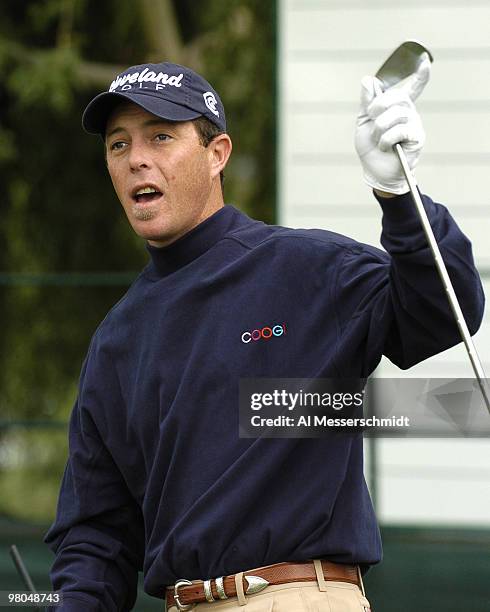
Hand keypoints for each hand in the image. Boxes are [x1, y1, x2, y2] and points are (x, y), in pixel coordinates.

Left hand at [355, 54, 430, 194]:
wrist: (375, 171)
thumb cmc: (371, 148)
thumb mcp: (364, 122)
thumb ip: (367, 102)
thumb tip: (368, 80)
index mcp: (397, 107)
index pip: (412, 87)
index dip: (420, 75)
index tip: (424, 62)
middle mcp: (409, 112)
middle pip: (396, 97)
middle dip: (378, 107)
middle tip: (372, 120)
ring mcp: (415, 124)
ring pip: (396, 114)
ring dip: (379, 128)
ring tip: (378, 140)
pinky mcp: (417, 137)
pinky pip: (400, 130)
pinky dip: (386, 140)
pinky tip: (386, 147)